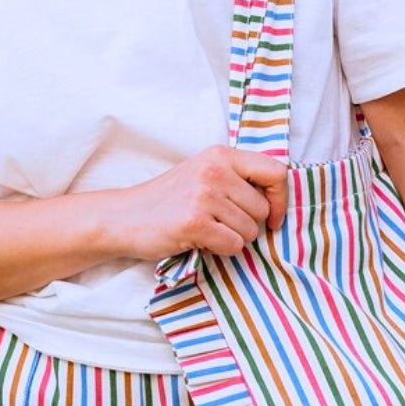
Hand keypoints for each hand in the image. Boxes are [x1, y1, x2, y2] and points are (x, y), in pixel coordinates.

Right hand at [110, 145, 288, 261]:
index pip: (276, 172)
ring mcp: (204, 196)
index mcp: (220, 155)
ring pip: (250, 230)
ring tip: (207, 230)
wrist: (124, 217)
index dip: (280, 199)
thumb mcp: (202, 173)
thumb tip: (277, 201)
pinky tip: (200, 241)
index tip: (270, 216)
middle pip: (263, 208)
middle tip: (220, 224)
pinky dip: (221, 251)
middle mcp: (214, 170)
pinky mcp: (195, 222)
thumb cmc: (168, 200)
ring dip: (233, 238)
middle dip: (248, 224)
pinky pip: (234, 245)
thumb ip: (236, 178)